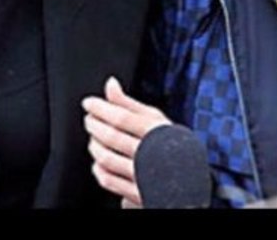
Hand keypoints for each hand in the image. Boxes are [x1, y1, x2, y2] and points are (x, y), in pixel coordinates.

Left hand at [82, 76, 170, 206]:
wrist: (187, 177)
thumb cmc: (169, 143)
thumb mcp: (154, 119)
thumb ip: (129, 103)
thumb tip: (110, 84)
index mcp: (156, 131)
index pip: (122, 117)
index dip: (101, 108)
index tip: (89, 103)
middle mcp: (149, 153)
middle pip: (112, 137)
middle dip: (94, 125)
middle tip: (89, 118)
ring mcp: (142, 174)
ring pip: (107, 159)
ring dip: (94, 146)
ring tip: (93, 137)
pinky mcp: (136, 192)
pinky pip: (109, 180)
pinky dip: (98, 169)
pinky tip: (98, 161)